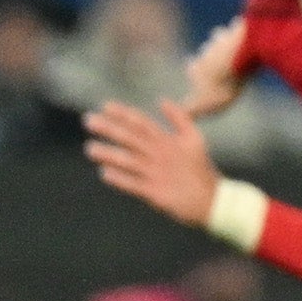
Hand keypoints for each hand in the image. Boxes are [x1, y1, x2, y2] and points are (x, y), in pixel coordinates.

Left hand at [83, 99, 223, 222]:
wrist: (213, 200)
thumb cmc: (201, 170)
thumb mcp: (195, 139)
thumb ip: (180, 118)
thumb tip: (162, 100)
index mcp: (168, 141)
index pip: (142, 123)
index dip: (124, 114)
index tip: (106, 106)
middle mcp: (160, 155)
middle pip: (131, 138)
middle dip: (109, 128)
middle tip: (88, 121)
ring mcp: (156, 174)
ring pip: (128, 161)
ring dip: (108, 153)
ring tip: (89, 148)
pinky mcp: (155, 193)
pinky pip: (133, 184)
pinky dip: (119, 179)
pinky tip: (104, 173)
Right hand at [179, 18, 249, 118]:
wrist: (236, 61)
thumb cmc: (220, 86)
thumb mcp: (205, 104)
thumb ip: (192, 109)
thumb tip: (181, 115)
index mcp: (197, 68)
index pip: (192, 67)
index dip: (194, 70)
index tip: (192, 68)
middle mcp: (206, 51)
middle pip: (205, 51)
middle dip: (208, 53)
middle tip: (212, 57)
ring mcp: (221, 40)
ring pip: (218, 37)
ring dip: (222, 40)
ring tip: (228, 43)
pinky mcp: (236, 32)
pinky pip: (236, 28)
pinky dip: (238, 30)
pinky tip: (245, 33)